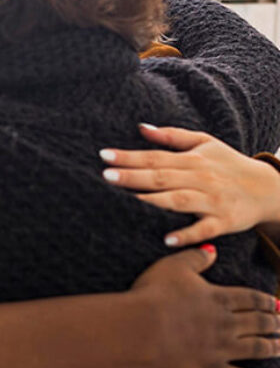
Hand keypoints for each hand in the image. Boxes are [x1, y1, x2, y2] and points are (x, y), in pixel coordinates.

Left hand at [100, 124, 279, 246]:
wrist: (270, 189)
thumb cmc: (229, 164)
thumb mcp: (205, 143)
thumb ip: (172, 136)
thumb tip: (141, 127)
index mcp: (193, 159)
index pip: (155, 157)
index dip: (129, 156)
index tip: (103, 155)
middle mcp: (201, 178)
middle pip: (162, 177)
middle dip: (133, 176)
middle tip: (105, 175)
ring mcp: (212, 201)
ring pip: (180, 200)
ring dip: (154, 201)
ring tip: (129, 201)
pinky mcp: (224, 222)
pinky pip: (203, 230)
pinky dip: (187, 234)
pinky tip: (166, 239)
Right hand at [131, 245, 279, 367]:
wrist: (142, 328)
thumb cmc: (154, 295)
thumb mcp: (173, 267)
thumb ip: (195, 258)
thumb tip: (213, 250)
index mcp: (219, 299)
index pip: (251, 299)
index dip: (266, 301)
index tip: (277, 304)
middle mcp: (227, 324)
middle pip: (259, 323)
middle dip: (273, 323)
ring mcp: (222, 349)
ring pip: (257, 349)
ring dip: (272, 348)